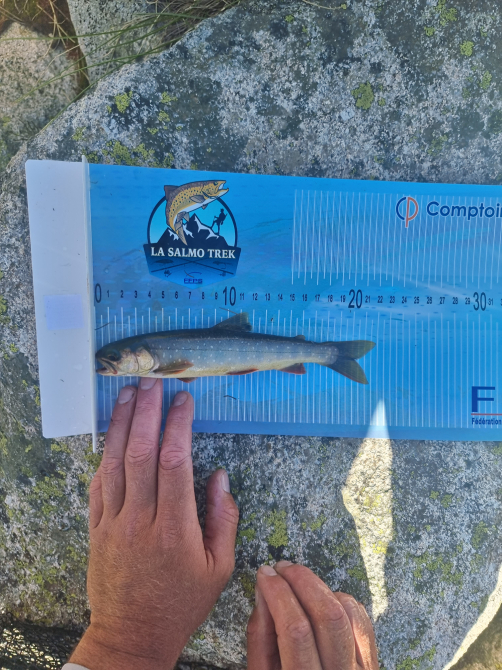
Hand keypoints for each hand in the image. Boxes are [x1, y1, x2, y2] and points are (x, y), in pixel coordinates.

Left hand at [70, 381, 238, 669]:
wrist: (132, 634)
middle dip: (147, 412)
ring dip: (123, 424)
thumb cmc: (181, 602)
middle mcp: (140, 520)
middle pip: (141, 454)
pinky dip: (105, 455)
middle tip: (153, 382)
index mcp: (175, 529)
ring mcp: (113, 523)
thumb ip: (223, 520)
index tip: (184, 399)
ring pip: (115, 463)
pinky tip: (112, 434)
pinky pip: (98, 485)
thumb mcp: (219, 568)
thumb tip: (219, 477)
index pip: (175, 463)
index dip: (179, 425)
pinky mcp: (97, 528)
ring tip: (129, 394)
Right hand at [247, 562, 378, 669]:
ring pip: (348, 613)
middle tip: (282, 567)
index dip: (279, 593)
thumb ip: (260, 637)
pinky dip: (340, 598)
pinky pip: (361, 618)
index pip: (296, 630)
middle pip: (329, 615)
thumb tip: (264, 590)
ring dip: (320, 587)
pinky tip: (321, 598)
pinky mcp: (373, 662)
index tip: (265, 573)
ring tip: (296, 581)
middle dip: (302, 580)